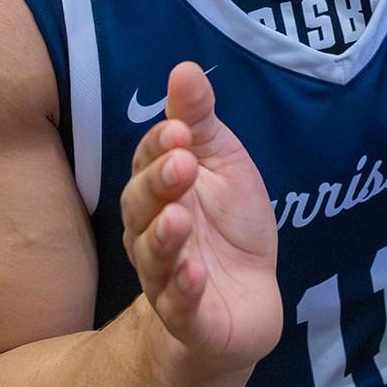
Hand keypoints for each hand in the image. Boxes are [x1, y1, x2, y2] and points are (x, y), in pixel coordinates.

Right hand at [119, 62, 281, 375]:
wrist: (245, 302)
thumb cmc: (227, 225)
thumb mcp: (222, 163)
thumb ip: (199, 120)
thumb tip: (184, 68)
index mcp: (160, 191)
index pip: (149, 162)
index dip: (160, 146)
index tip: (179, 130)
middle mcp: (153, 232)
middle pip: (141, 207)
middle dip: (158, 184)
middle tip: (182, 164)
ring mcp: (167, 277)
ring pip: (153, 257)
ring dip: (163, 237)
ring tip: (179, 218)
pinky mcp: (189, 319)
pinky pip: (179, 306)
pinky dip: (184, 291)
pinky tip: (194, 274)